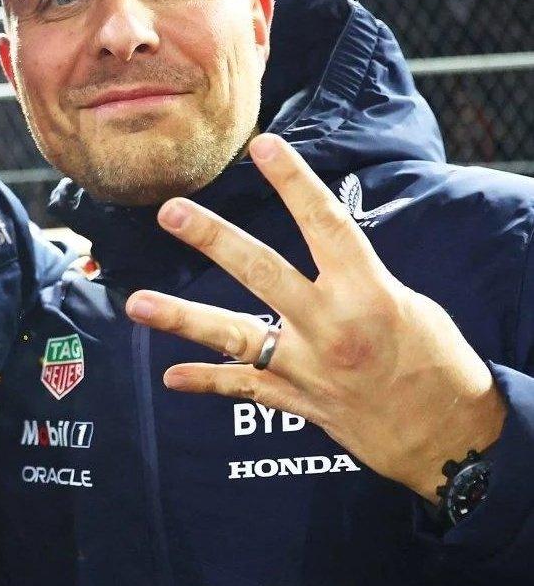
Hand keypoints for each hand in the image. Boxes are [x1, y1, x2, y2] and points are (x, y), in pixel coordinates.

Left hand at [124, 134, 504, 500]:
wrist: (448, 440)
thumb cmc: (437, 362)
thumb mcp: (409, 305)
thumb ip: (354, 279)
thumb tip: (319, 255)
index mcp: (369, 293)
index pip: (326, 224)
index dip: (294, 181)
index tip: (264, 145)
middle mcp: (331, 327)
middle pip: (262, 273)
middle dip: (213, 239)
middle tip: (171, 211)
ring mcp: (307, 368)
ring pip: (235, 336)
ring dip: (182, 318)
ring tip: (137, 303)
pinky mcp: (296, 401)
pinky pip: (243, 387)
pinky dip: (206, 380)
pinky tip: (171, 377)